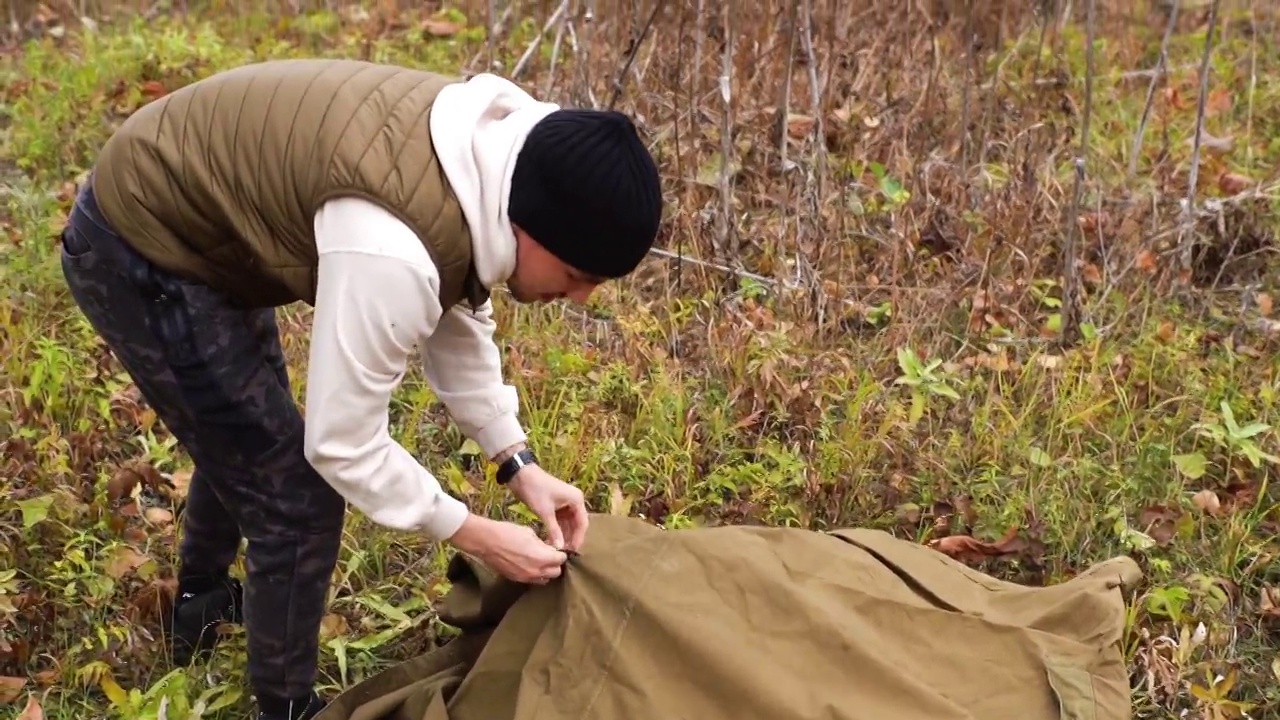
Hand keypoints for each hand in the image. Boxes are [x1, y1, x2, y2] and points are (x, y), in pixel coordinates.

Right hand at [448, 514, 567, 583]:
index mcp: (541, 557)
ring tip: (540, 560)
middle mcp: (536, 571)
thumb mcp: (529, 533)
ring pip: (545, 579)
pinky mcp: (516, 579)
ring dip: (546, 571)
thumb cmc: (507, 532)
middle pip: (556, 572)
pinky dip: (535, 574)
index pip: (561, 559)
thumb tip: (549, 548)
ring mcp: (526, 578)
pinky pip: (532, 580)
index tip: (557, 548)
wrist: (486, 541)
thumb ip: (543, 544)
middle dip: (555, 563)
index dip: (561, 553)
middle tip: (550, 554)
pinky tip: (529, 564)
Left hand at [507, 465, 588, 551]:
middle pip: (577, 524)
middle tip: (564, 553)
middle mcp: (574, 501)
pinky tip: (552, 540)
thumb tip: (559, 549)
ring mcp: (566, 503)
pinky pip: (560, 520)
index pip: (582, 523)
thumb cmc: (536, 490)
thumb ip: (554, 530)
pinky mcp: (557, 505)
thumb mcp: (545, 512)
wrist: (521, 475)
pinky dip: (557, 529)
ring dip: (563, 534)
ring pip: (568, 523)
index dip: (578, 538)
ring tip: (557, 549)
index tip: (572, 552)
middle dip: (570, 538)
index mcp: (577, 500)